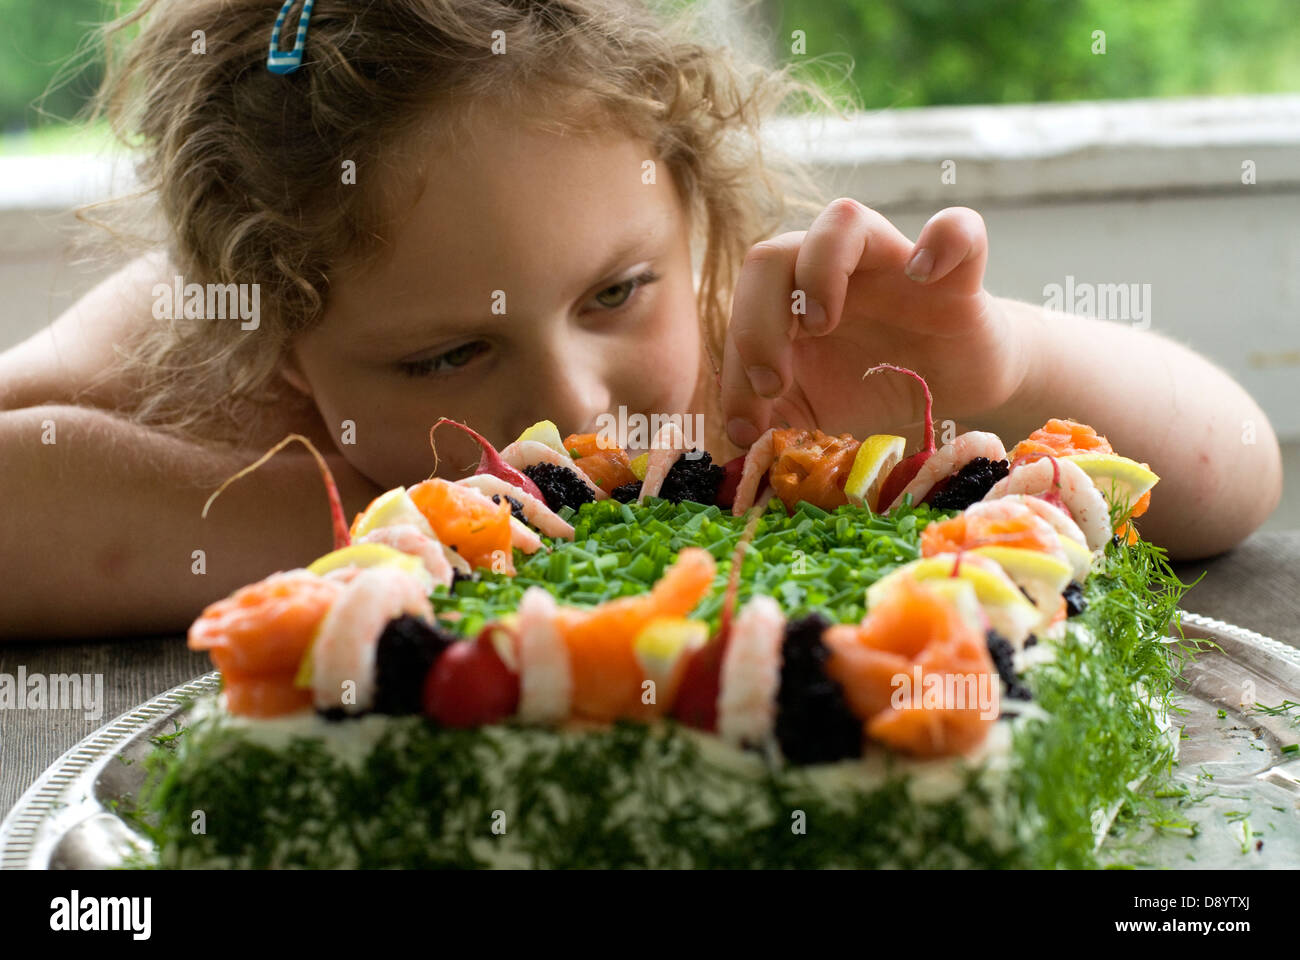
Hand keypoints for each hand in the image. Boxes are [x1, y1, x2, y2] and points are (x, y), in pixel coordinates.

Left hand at [720, 199, 1027, 446]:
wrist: (952, 385)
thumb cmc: (872, 386)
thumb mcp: (813, 413)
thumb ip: (773, 420)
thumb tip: (741, 438)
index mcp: (788, 299)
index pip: (740, 311)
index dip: (733, 367)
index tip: (746, 425)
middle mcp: (831, 268)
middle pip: (771, 256)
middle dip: (756, 322)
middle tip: (772, 383)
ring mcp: (891, 260)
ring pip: (841, 221)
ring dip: (819, 269)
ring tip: (821, 323)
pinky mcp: (957, 273)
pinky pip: (956, 228)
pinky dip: (942, 239)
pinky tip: (923, 273)